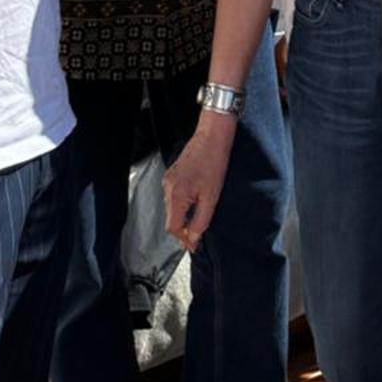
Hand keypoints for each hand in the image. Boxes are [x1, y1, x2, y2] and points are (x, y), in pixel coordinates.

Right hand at [163, 118, 235, 251]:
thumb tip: (193, 239)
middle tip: (197, 236)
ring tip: (198, 219)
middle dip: (183, 229)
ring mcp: (168, 179)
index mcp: (176, 195)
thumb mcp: (211, 197)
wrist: (212, 136)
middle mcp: (168, 188)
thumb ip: (200, 221)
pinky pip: (173, 196)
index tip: (194, 245)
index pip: (173, 227)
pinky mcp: (172, 174)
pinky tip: (194, 202)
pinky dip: (182, 205)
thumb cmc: (214, 163)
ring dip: (183, 216)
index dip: (183, 239)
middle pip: (171, 219)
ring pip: (171, 208)